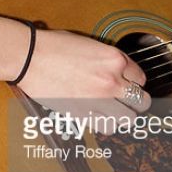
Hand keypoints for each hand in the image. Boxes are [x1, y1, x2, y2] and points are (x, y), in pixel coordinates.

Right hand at [18, 28, 150, 124]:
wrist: (29, 57)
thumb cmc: (54, 46)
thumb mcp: (90, 45)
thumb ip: (108, 60)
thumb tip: (118, 71)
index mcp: (115, 59)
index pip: (141, 78)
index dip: (134, 82)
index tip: (128, 84)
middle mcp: (112, 80)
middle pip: (142, 101)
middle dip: (136, 102)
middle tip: (126, 101)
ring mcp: (99, 100)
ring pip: (129, 119)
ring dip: (123, 116)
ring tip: (115, 112)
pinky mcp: (84, 114)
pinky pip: (107, 127)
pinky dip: (106, 125)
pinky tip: (100, 118)